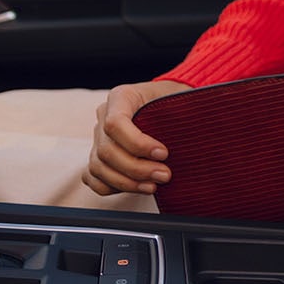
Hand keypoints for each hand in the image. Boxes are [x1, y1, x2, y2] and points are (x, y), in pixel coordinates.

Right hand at [82, 80, 189, 196]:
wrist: (168, 103)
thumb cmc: (174, 100)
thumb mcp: (177, 98)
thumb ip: (177, 114)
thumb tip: (189, 137)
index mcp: (121, 96)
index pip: (115, 123)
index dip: (137, 143)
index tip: (163, 153)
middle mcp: (104, 115)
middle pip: (107, 150)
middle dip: (136, 169)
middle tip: (164, 175)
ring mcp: (98, 137)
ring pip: (98, 167)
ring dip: (127, 182)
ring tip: (153, 186)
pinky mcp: (97, 156)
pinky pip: (93, 178)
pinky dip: (113, 187)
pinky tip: (137, 187)